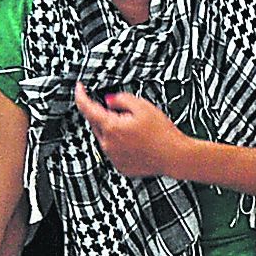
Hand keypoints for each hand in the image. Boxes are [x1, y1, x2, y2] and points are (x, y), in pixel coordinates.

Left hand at [74, 83, 190, 179]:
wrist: (175, 156)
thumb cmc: (162, 133)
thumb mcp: (143, 106)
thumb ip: (121, 99)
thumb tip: (109, 101)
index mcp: (111, 127)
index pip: (87, 109)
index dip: (81, 96)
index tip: (79, 88)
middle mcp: (108, 144)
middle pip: (96, 124)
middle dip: (106, 115)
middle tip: (128, 114)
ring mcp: (113, 157)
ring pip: (106, 138)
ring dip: (114, 131)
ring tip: (138, 131)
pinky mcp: (121, 166)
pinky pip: (114, 151)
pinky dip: (121, 144)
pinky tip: (138, 143)